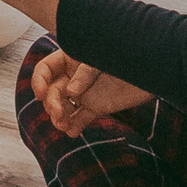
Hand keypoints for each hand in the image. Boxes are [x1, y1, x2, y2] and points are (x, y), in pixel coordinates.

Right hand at [31, 48, 152, 137]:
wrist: (148, 66)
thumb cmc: (122, 53)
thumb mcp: (100, 58)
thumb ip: (85, 73)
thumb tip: (71, 92)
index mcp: (69, 59)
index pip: (45, 70)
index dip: (38, 81)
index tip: (39, 94)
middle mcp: (73, 77)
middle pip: (52, 92)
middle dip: (52, 104)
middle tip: (60, 115)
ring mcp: (85, 93)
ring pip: (64, 108)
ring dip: (60, 118)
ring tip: (65, 126)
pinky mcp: (97, 106)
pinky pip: (81, 119)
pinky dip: (75, 127)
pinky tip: (73, 133)